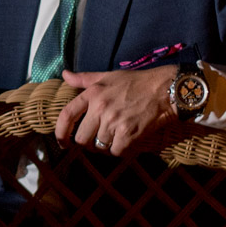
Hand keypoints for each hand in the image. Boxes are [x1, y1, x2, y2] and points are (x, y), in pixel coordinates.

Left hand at [55, 66, 177, 155]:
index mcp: (92, 94)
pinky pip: (116, 151)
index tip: (62, 142)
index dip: (60, 132)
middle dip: (86, 143)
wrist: (166, 89)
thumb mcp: (108, 76)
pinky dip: (119, 150)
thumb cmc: (136, 82)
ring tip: (114, 137)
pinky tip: (125, 141)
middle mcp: (101, 108)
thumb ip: (84, 79)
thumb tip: (65, 75)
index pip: (67, 115)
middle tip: (95, 140)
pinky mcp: (129, 133)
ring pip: (99, 146)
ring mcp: (115, 122)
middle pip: (81, 139)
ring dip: (105, 146)